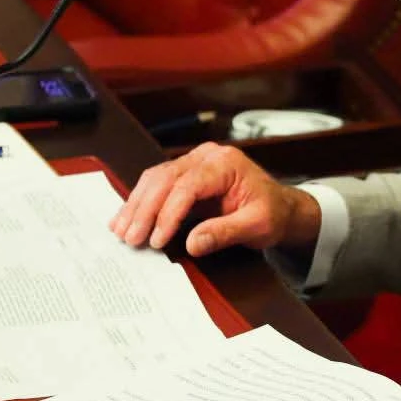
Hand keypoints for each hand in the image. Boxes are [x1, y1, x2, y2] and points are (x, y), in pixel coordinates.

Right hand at [110, 142, 319, 255]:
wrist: (279, 206)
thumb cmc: (272, 213)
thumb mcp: (257, 226)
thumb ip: (225, 233)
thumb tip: (193, 243)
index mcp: (226, 163)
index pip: (188, 185)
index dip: (169, 213)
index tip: (156, 239)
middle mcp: (206, 157)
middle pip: (165, 178)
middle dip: (144, 210)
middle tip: (130, 238)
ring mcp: (193, 162)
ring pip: (155, 179)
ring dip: (136, 205)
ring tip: (121, 231)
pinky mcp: (184, 174)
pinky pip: (156, 184)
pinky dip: (140, 202)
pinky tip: (126, 219)